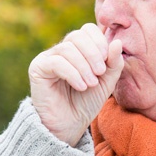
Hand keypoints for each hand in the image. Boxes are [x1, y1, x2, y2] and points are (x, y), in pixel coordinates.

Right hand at [28, 23, 123, 145]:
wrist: (69, 125)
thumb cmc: (87, 102)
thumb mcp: (107, 81)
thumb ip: (114, 62)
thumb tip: (117, 42)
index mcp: (78, 49)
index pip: (87, 29)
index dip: (99, 41)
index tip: (107, 62)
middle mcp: (61, 50)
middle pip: (77, 35)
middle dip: (92, 53)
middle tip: (99, 73)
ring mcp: (48, 58)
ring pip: (67, 49)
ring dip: (83, 66)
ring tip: (91, 83)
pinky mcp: (38, 69)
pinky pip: (56, 62)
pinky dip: (72, 73)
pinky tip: (81, 86)